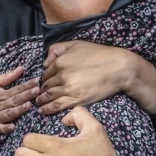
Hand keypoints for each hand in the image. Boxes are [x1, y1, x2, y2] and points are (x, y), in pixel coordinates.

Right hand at [0, 67, 39, 149]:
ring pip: (8, 114)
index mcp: (0, 94)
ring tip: (28, 105)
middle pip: (14, 100)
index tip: (37, 81)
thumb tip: (21, 69)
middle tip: (37, 91)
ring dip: (18, 110)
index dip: (27, 86)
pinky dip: (5, 128)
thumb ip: (7, 77)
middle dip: (26, 95)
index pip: (16, 89)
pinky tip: (12, 126)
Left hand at [39, 41, 155, 114]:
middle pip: (46, 85)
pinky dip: (47, 109)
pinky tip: (43, 111)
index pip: (45, 73)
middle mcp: (62, 76)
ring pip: (49, 96)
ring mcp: (69, 89)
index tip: (43, 82)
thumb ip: (57, 49)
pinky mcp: (77, 99)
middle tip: (37, 94)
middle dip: (41, 90)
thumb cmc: (99, 54)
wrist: (118, 68)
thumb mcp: (76, 44)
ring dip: (41, 100)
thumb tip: (45, 62)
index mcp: (61, 62)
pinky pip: (57, 106)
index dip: (43, 78)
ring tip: (38, 103)